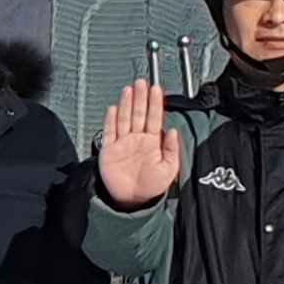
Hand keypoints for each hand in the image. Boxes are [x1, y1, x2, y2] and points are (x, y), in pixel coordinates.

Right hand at [99, 79, 184, 208]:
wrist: (132, 200)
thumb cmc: (152, 186)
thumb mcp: (169, 169)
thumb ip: (171, 150)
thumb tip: (173, 131)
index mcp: (153, 142)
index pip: (154, 117)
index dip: (156, 103)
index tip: (157, 89)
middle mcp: (137, 139)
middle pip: (139, 113)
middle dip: (141, 97)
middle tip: (142, 82)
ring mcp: (123, 143)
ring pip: (125, 118)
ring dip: (127, 104)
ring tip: (130, 89)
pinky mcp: (110, 150)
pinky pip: (110, 132)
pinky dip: (111, 120)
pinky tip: (114, 109)